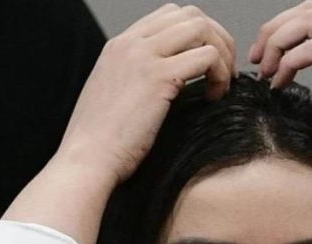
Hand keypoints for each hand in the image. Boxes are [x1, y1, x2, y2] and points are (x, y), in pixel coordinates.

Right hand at [55, 3, 236, 187]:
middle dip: (217, 39)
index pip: (169, 17)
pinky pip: (208, 57)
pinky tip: (215, 97)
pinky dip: (220, 74)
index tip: (209, 65)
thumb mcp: (115, 99)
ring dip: (222, 54)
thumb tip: (169, 84)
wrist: (86, 160)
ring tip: (223, 85)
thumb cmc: (102, 143)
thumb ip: (137, 81)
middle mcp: (130, 43)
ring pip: (201, 29)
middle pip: (190, 15)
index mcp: (119, 46)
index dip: (199, 36)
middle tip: (225, 72)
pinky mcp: (158, 77)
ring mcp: (143, 57)